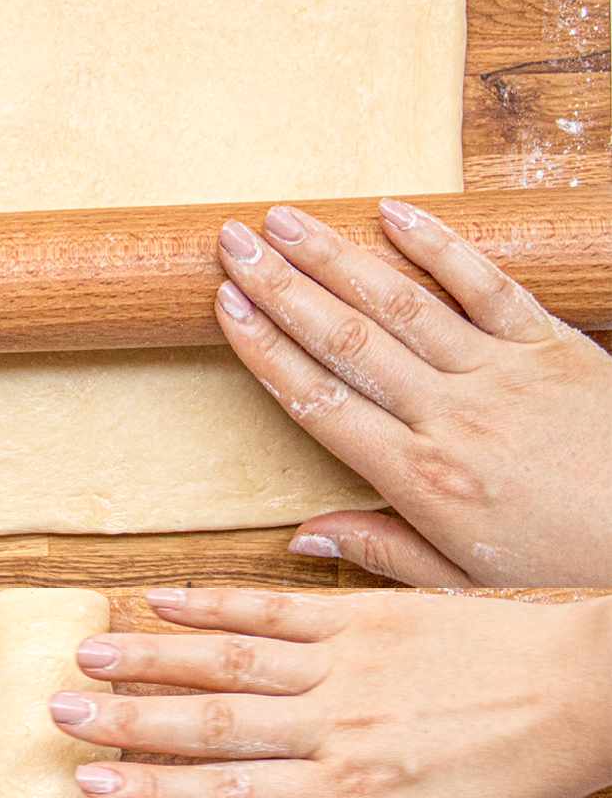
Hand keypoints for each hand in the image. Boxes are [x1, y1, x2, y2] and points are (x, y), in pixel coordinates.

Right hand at [50, 587, 611, 797]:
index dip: (152, 789)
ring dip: (154, 656)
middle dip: (128, 720)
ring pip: (231, 661)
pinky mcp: (364, 613)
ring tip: (90, 653)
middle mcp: (335, 723)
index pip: (228, 793)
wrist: (584, 691)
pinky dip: (216, 604)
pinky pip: (276, 607)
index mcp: (350, 790)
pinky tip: (166, 600)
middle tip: (60, 713)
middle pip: (211, 723)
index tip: (91, 783)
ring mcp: (346, 660)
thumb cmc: (512, 780)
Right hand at [213, 200, 611, 587]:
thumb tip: (302, 534)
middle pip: (347, 339)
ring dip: (338, 256)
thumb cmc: (573, 569)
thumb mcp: (468, 586)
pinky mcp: (554, 345)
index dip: (265, 350)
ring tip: (288, 219)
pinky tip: (394, 212)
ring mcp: (504, 372)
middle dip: (282, 287)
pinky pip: (487, 283)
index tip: (224, 307)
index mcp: (423, 479)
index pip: (321, 402)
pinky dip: (438, 246)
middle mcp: (453, 415)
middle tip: (235, 241)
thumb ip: (384, 552)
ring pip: (403, 302)